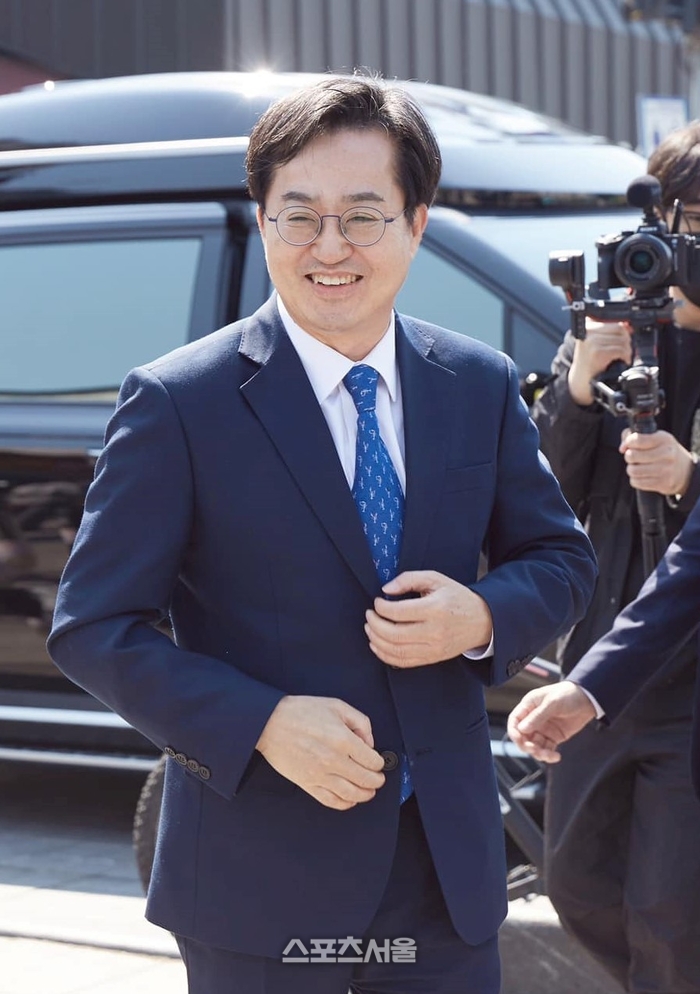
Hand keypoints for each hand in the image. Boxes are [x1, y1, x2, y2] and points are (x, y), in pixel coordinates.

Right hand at [256, 695, 385, 809]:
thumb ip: (360, 721)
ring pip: (351, 794)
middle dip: (376, 781)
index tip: (378, 762)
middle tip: (378, 778)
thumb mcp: (336, 705)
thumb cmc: (300, 712)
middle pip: (366, 780)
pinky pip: (331, 801)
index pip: (372, 761)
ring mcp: (320, 775)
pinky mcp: (308, 784)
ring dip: (365, 794)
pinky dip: (345, 803)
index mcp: (343, 739)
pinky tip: (350, 799)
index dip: (379, 763)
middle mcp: (334, 760)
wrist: (270, 723)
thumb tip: (369, 742)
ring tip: (369, 791)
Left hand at [364, 570, 492, 667]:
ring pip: (396, 651)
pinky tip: (377, 645)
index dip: (381, 608)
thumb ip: (409, 579)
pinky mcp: (432, 658)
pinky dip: (385, 655)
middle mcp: (434, 631)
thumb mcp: (436, 579)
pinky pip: (403, 662)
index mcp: (435, 609)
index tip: (376, 602)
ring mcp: (433, 648)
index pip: (398, 613)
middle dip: (375, 625)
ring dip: (376, 640)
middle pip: (394, 634)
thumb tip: (386, 589)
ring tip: (370, 629)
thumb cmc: (456, 597)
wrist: (482, 621)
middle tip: (369, 615)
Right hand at [506, 681, 595, 761]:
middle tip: (535, 750)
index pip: (514, 720)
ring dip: (538, 753)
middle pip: (522, 737)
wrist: (588, 699)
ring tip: (549, 756)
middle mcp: (533, 719)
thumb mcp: (552, 703)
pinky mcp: (554, 737)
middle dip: (527, 746)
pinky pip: (546, 749)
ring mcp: (543, 729)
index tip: (519, 740)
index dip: (514, 731)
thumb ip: (537, 716)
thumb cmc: (568, 694)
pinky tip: (556, 757)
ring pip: (534, 745)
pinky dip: (549, 756)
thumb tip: (522, 729)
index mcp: (529, 706)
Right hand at [568, 319, 631, 405]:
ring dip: (627, 350)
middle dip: (626, 340)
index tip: (626, 338)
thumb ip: (610, 331)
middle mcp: (588, 330)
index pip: (614, 320)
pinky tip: (622, 361)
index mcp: (587, 324)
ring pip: (622, 339)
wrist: (580, 379)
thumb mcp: (596, 341)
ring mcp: (592, 341)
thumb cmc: (590, 360)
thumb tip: (628, 326)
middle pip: (619, 328)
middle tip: (624, 351)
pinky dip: (625, 356)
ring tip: (622, 357)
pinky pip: (621, 350)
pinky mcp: (597, 352)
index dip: (624, 330)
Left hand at [620, 429, 694, 495]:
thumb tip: (622, 448)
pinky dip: (635, 479)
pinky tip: (642, 475)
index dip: (628, 443)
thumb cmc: (663, 451)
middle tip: (633, 457)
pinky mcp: (662, 483)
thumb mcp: (654, 438)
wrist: (684, 471)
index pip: (637, 439)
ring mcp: (665, 470)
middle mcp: (667, 454)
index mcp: (664, 439)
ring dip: (631, 469)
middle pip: (632, 456)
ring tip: (637, 466)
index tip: (628, 445)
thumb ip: (633, 436)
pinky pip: (636, 482)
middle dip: (628, 456)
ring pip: (633, 471)